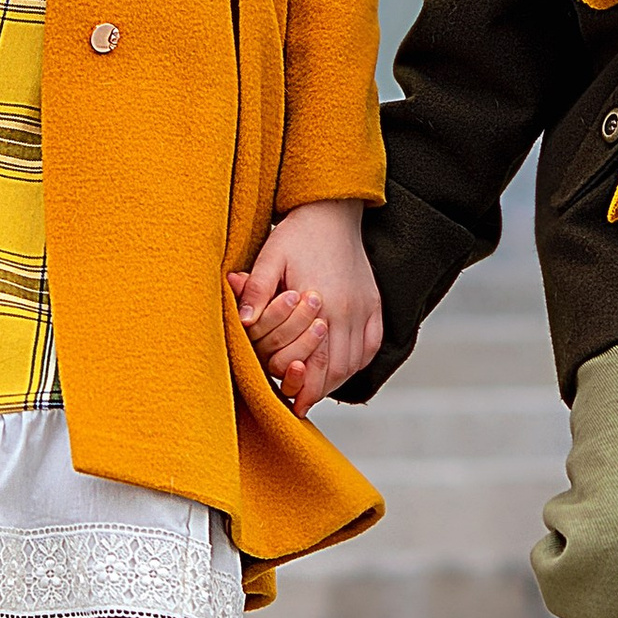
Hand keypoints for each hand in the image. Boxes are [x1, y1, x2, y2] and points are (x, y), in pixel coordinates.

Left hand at [230, 198, 381, 415]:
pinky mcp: (374, 302)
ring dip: (336, 379)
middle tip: (302, 404)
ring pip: (355, 360)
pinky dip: (358, 361)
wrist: (332, 210)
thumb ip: (256, 290)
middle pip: (337, 367)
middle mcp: (348, 309)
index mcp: (322, 301)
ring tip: (317, 389)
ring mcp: (364, 307)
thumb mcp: (269, 256)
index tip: (293, 407)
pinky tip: (342, 367)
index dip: (305, 388)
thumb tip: (243, 322)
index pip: (316, 361)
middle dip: (319, 390)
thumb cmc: (297, 234)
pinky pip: (372, 343)